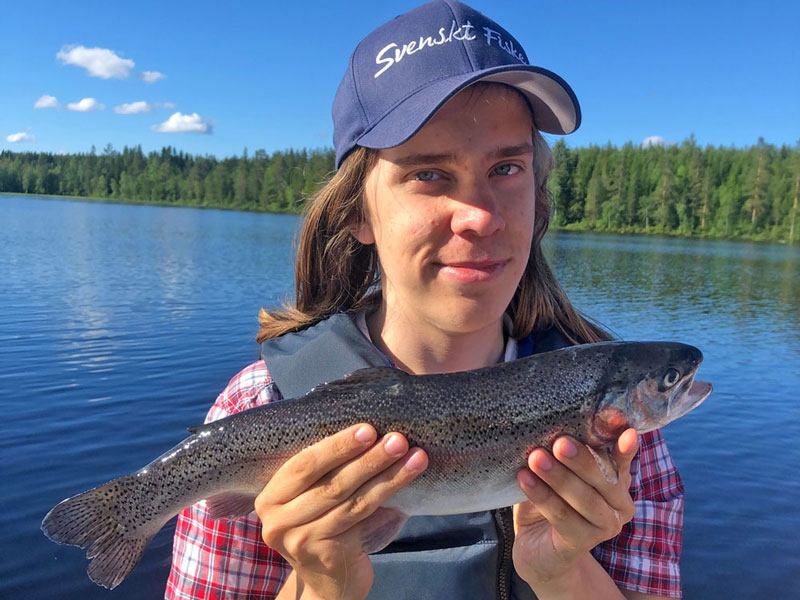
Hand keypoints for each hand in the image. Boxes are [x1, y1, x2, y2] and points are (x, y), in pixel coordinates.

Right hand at [255, 423, 427, 599]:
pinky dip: (388, 507)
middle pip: (333, 485)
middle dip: (370, 459)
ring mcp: (303, 544)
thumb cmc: (321, 523)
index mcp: (271, 498)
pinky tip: (409, 493)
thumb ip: (323, 471)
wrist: (326, 582)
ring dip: (388, 479)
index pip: (304, 465)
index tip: (368, 429)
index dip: (337, 446)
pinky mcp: (330, 559)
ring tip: (415, 459)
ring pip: (354, 504)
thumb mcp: (308, 497)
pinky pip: (366, 526)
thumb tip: (368, 431)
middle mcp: (280, 523)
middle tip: (398, 440)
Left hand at [511, 429, 638, 590]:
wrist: (536, 547)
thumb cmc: (549, 498)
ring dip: (559, 477)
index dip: (624, 446)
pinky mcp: (581, 544)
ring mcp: (604, 526)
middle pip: (605, 478)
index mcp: (617, 479)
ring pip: (585, 499)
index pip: (622, 458)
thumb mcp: (556, 471)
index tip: (624, 428)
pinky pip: (562, 517)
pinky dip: (543, 496)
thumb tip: (549, 424)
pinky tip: (525, 479)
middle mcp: (619, 503)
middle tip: (560, 442)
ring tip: (535, 458)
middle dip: (582, 459)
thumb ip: (562, 452)